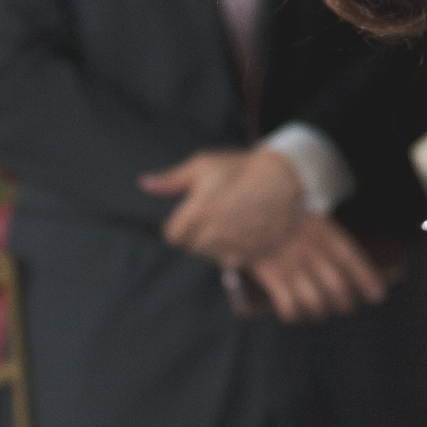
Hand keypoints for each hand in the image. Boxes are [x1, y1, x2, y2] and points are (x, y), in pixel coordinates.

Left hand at [144, 144, 312, 264]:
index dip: (179, 225)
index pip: (172, 236)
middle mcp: (212, 232)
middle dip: (197, 234)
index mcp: (197, 210)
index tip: (192, 215)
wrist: (282, 180)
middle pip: (191, 247)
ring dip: (214, 244)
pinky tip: (242, 231)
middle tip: (214, 215)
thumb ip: (172, 180)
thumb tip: (144, 184)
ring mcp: (232, 246)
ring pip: (210, 255)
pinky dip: (233, 251)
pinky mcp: (249, 256)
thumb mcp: (203, 165)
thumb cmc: (239, 169)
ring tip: (230, 221)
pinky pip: (230, 261)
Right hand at [243, 215, 384, 321]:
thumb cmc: (272, 208)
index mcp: (322, 229)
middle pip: (337, 286)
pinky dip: (293, 314)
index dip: (368, 279)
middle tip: (346, 307)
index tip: (377, 295)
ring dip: (320, 311)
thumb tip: (333, 248)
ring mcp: (291, 264)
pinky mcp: (272, 275)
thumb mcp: (302, 209)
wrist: (238, 208)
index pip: (353, 258)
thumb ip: (318, 228)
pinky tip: (294, 315)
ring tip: (320, 313)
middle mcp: (311, 249)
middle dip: (345, 302)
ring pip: (316, 300)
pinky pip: (289, 305)